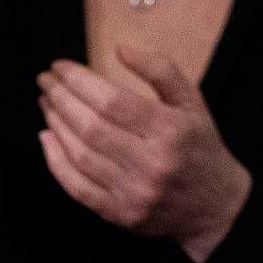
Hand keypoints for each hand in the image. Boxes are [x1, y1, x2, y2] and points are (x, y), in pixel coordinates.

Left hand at [37, 46, 252, 262]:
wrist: (216, 206)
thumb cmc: (200, 145)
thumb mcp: (192, 100)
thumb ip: (160, 69)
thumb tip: (119, 49)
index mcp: (170, 130)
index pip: (112, 101)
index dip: (79, 81)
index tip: (60, 67)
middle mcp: (151, 163)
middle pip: (90, 127)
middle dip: (60, 98)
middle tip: (46, 81)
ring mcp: (133, 192)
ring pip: (79, 155)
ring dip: (55, 124)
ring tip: (47, 103)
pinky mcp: (120, 214)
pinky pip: (77, 187)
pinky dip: (55, 161)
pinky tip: (47, 137)